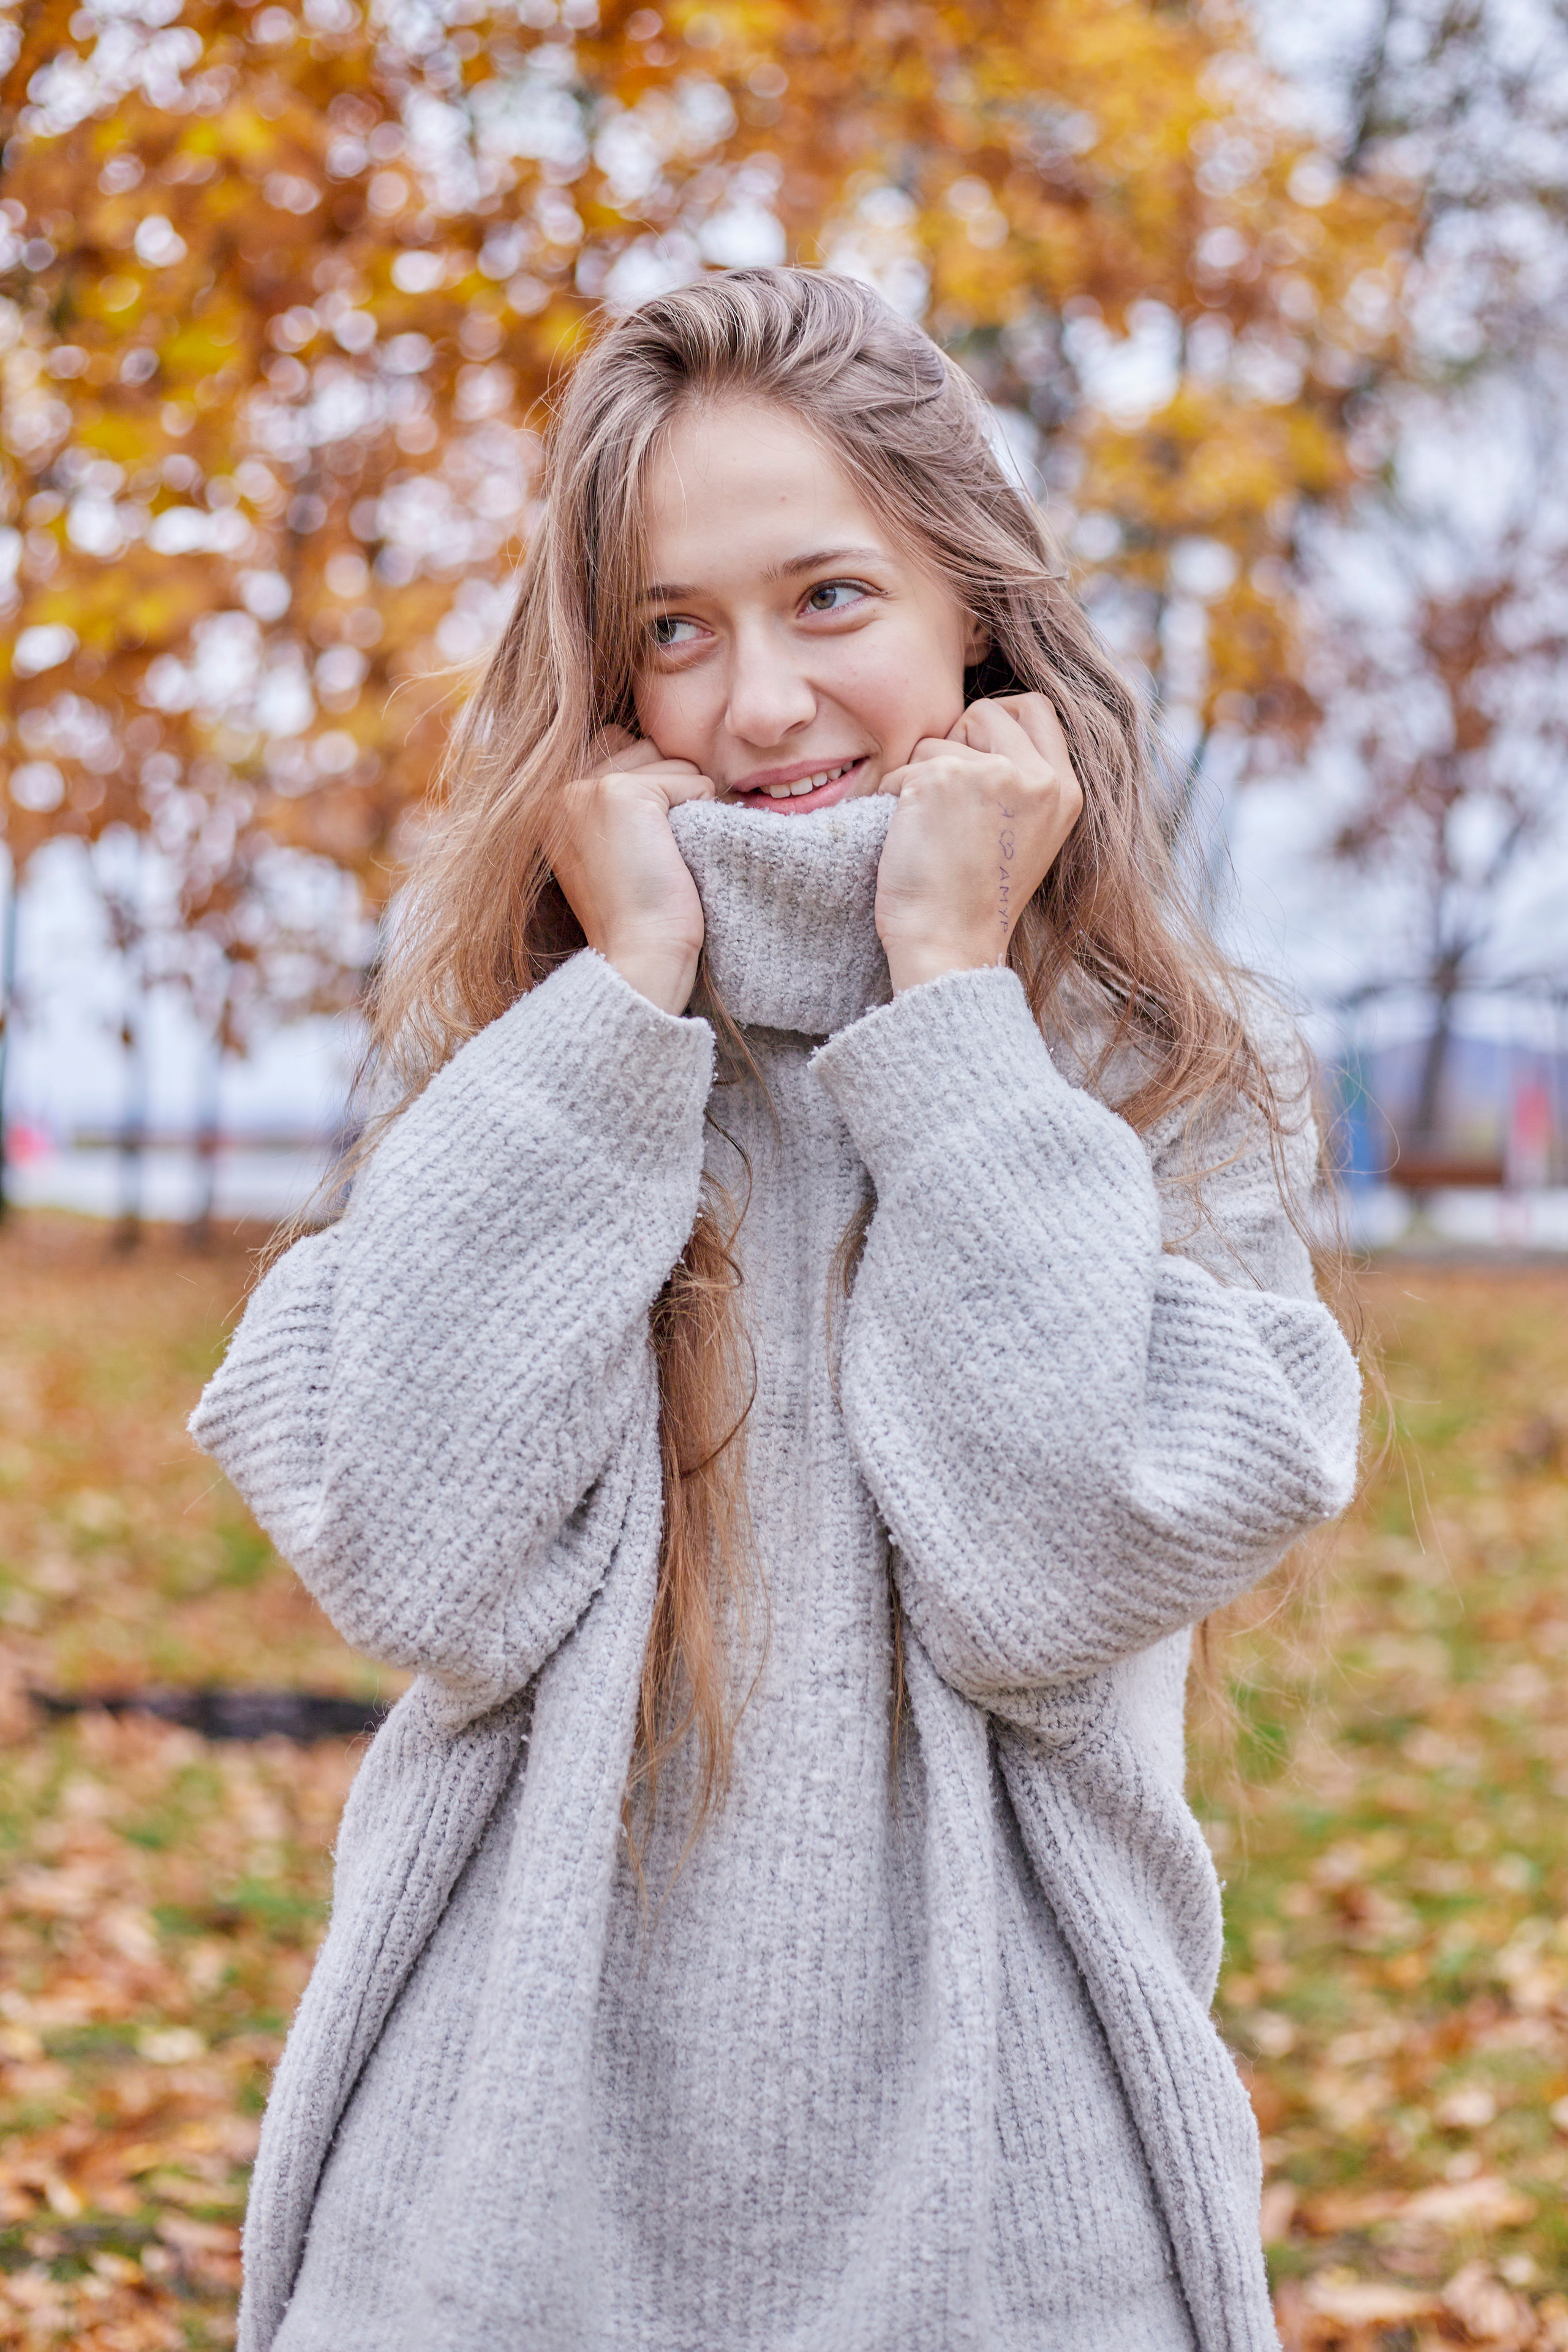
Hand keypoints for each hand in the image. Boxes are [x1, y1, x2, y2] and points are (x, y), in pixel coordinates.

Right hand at [552, 730, 715, 1012]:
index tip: (645, 845)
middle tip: (657, 851)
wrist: (639, 956)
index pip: (617, 746)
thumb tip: (663, 756)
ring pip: (670, 760)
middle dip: (668, 788)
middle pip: (645, 747)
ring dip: (686, 801)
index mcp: (549, 803)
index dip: (651, 787)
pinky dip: (700, 812)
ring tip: (665, 854)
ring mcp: (586, 787)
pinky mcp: (620, 792)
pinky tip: (676, 855)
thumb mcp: (613, 850)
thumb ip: (617, 801)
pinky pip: (692, 780)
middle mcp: (558, 788)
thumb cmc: (638, 916)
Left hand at [873, 694, 1082, 992]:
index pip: (1035, 708)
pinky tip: (910, 839)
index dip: (998, 721)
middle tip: (951, 799)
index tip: (978, 760)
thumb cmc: (975, 900)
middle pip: (988, 710)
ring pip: (940, 738)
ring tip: (934, 832)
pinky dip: (894, 797)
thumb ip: (1023, 780)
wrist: (949, 947)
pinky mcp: (943, 778)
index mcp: (1065, 790)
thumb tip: (984, 722)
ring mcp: (992, 773)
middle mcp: (1038, 777)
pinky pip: (904, 765)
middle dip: (958, 741)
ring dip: (922, 777)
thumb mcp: (1027, 833)